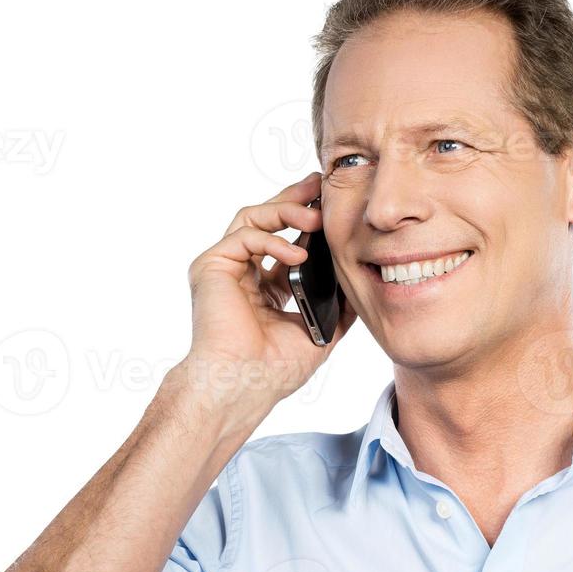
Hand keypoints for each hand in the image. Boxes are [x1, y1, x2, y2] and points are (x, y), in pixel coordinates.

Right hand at [179, 172, 357, 409]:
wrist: (244, 385)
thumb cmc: (273, 370)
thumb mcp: (320, 330)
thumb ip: (338, 304)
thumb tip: (361, 282)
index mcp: (264, 288)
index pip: (285, 242)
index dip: (306, 223)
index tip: (331, 206)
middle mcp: (241, 274)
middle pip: (267, 221)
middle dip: (295, 200)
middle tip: (320, 186)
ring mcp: (225, 269)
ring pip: (253, 219)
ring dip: (286, 211)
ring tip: (315, 217)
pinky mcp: (211, 267)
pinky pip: (244, 236)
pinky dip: (273, 239)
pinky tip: (298, 253)